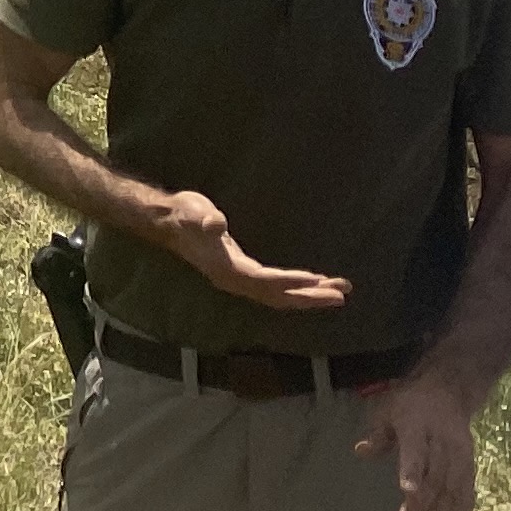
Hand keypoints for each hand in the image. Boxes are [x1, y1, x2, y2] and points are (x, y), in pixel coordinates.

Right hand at [140, 189, 353, 315]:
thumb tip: (216, 225)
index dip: (290, 281)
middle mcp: (235, 281)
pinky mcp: (243, 273)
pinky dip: (296, 288)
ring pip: (279, 295)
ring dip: (308, 295)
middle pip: (278, 296)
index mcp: (226, 269)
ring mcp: (239, 279)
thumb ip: (205, 220)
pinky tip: (313, 283)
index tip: (317, 280)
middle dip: (310, 297)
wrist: (168, 221)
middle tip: (341, 294)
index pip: (265, 280)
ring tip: (338, 291)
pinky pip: (275, 288)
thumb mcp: (194, 213)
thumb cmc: (183, 214)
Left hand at [356, 370, 480, 510]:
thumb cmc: (409, 405)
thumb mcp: (388, 410)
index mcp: (417, 427)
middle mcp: (442, 443)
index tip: (406, 492)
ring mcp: (459, 455)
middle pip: (435, 477)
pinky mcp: (470, 466)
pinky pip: (468, 493)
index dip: (412, 471)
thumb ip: (378, 434)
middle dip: (423, 505)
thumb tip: (361, 451)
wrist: (449, 392)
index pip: (416, 451)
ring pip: (453, 489)